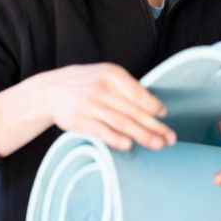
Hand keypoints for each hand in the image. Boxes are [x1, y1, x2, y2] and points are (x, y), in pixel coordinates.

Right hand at [45, 63, 175, 150]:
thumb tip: (155, 109)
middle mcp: (101, 88)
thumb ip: (127, 88)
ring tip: (158, 144)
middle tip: (170, 138)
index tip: (164, 115)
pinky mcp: (78, 120)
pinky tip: (128, 145)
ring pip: (121, 122)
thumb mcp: (106, 76)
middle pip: (133, 111)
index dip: (153, 105)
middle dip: (155, 126)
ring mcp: (89, 104)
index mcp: (112, 75)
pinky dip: (116, 139)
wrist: (50, 90)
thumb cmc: (86, 84)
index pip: (138, 93)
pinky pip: (101, 131)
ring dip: (142, 135)